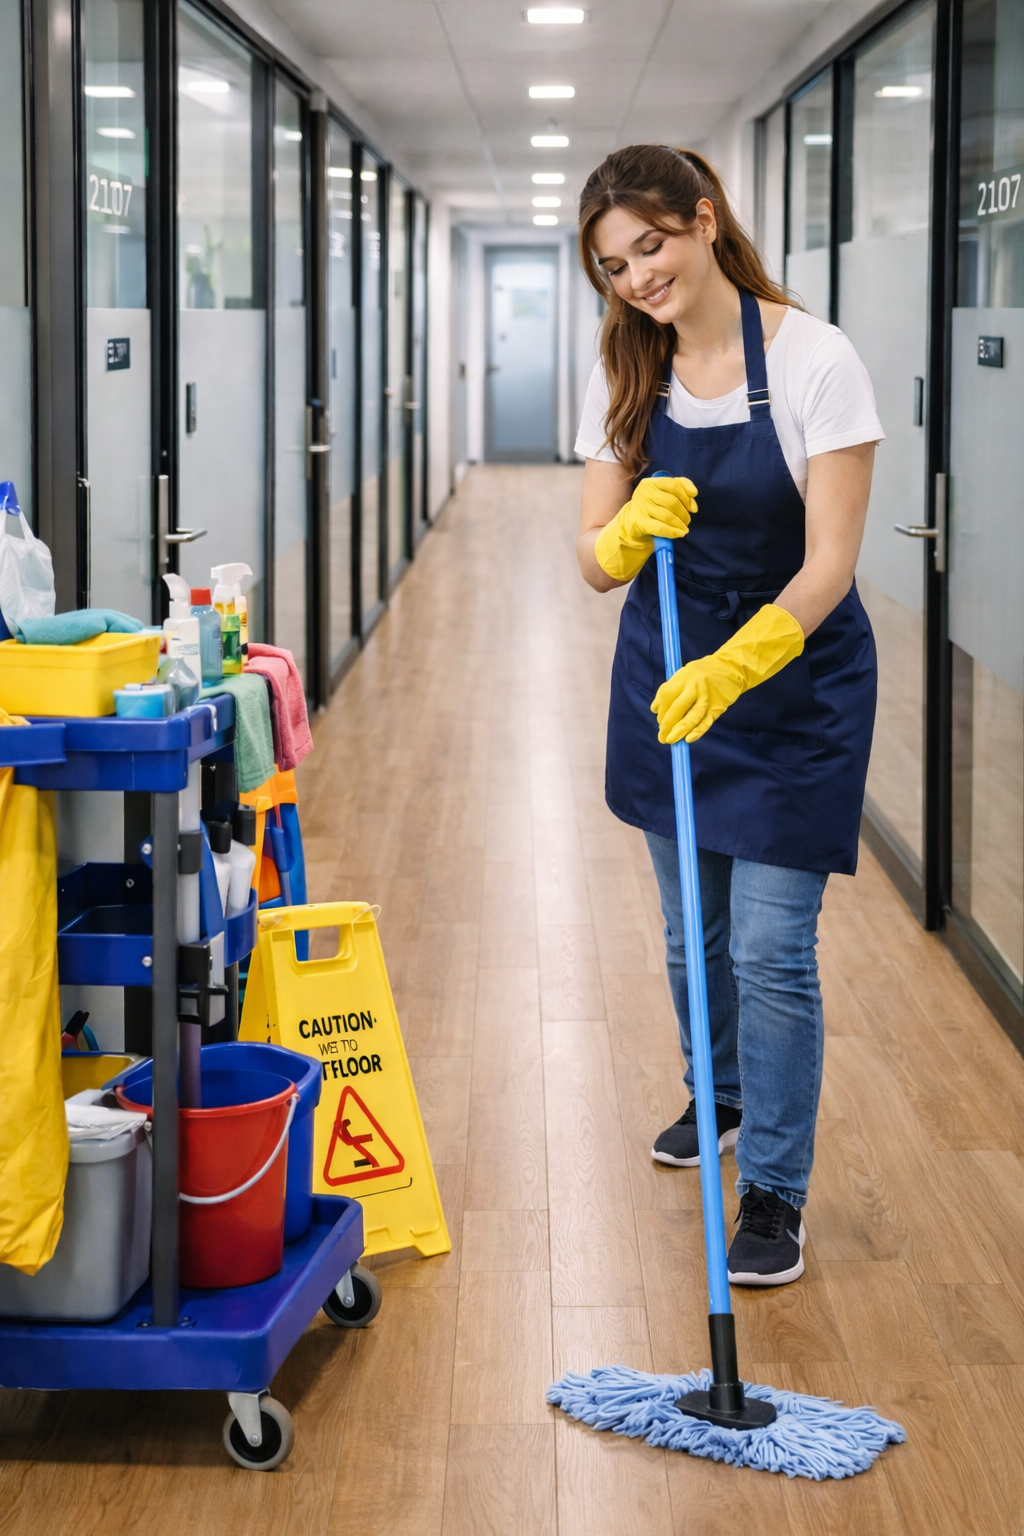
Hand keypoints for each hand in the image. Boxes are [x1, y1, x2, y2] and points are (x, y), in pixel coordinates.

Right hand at [594, 476, 697, 582]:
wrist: (630, 523)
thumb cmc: (651, 507)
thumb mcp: (663, 493)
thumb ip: (680, 487)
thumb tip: (694, 495)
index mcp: (651, 482)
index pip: (674, 485)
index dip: (687, 496)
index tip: (693, 507)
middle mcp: (644, 492)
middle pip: (672, 502)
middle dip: (684, 513)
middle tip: (687, 520)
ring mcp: (640, 507)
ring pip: (668, 516)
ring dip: (680, 524)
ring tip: (684, 528)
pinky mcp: (639, 522)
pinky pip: (660, 528)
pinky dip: (673, 532)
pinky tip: (679, 534)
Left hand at [651, 604, 804, 744]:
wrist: (733, 668)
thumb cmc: (704, 672)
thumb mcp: (686, 673)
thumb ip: (671, 689)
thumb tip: (655, 708)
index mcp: (684, 676)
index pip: (666, 695)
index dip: (660, 708)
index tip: (658, 718)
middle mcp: (695, 686)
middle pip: (677, 707)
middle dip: (666, 724)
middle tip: (662, 735)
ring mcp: (707, 697)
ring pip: (691, 716)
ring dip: (679, 730)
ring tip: (670, 740)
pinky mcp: (718, 707)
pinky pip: (706, 721)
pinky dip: (697, 731)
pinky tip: (689, 739)